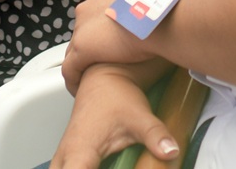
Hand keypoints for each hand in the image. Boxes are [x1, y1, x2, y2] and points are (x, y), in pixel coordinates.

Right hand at [51, 66, 179, 168]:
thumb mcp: (139, 117)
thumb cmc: (115, 95)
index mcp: (80, 152)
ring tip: (110, 165)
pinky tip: (100, 164)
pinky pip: (67, 168)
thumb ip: (155, 136)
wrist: (104, 76)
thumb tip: (170, 151)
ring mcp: (65, 154)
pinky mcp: (69, 153)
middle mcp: (67, 155)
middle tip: (112, 167)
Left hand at [63, 0, 155, 92]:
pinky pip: (71, 71)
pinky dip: (75, 81)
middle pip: (82, 34)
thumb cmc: (158, 2)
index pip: (93, 17)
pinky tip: (83, 91)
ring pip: (74, 52)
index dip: (101, 32)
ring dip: (82, 65)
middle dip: (90, 48)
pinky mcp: (82, 51)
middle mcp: (86, 10)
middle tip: (104, 64)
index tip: (111, 44)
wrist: (157, 17)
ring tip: (94, 79)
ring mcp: (82, 31)